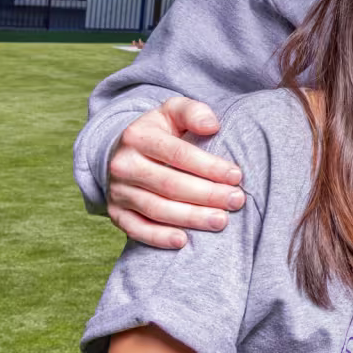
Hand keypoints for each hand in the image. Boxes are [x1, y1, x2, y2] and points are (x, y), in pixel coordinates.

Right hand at [106, 97, 241, 248]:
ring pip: (157, 208)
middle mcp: (123, 165)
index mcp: (138, 136)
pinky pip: (136, 229)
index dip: (209, 166)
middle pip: (170, 184)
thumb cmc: (160, 131)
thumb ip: (193, 112)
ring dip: (191, 218)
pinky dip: (158, 237)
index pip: (178, 154)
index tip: (236, 176)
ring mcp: (118, 191)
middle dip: (207, 194)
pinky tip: (183, 241)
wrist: (123, 152)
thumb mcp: (173, 111)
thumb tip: (212, 125)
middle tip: (236, 201)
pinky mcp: (116, 213)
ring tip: (221, 221)